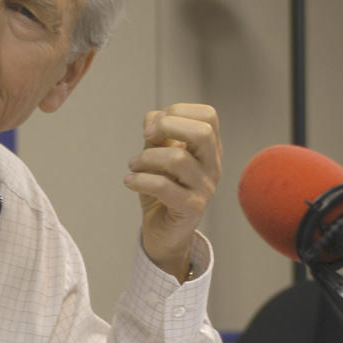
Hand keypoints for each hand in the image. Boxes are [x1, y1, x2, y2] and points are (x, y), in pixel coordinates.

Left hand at [124, 104, 221, 280]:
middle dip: (168, 126)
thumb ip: (157, 134)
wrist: (164, 231)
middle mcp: (213, 166)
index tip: (154, 127)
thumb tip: (153, 120)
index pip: (208, 115)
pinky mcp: (191, 208)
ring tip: (133, 166)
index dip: (178, 111)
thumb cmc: (162, 189)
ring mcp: (205, 188)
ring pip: (178, 159)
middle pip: (203, 132)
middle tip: (147, 137)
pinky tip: (129, 181)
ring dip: (146, 158)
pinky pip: (163, 186)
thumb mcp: (157, 155)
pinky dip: (140, 180)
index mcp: (209, 149)